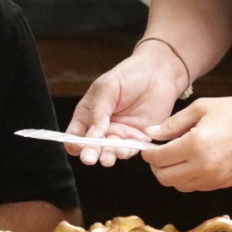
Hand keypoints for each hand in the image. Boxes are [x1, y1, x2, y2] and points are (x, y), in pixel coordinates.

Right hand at [65, 47, 186, 167]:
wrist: (158, 72)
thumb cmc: (129, 75)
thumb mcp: (108, 87)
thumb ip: (99, 110)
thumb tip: (93, 133)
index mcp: (88, 114)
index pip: (75, 134)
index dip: (73, 142)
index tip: (77, 144)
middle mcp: (102, 127)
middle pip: (91, 146)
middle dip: (89, 153)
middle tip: (90, 158)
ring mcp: (120, 134)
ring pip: (110, 151)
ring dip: (107, 156)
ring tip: (107, 159)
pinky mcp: (138, 138)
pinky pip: (130, 149)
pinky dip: (127, 152)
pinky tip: (125, 151)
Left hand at [141, 95, 231, 191]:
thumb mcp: (201, 108)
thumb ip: (173, 123)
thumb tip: (151, 133)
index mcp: (195, 145)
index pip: (159, 158)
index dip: (148, 153)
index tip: (147, 147)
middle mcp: (203, 166)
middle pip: (165, 178)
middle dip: (156, 167)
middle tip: (158, 153)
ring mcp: (214, 178)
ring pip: (179, 186)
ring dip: (171, 174)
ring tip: (175, 157)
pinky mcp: (223, 184)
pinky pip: (195, 187)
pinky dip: (187, 178)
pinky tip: (192, 162)